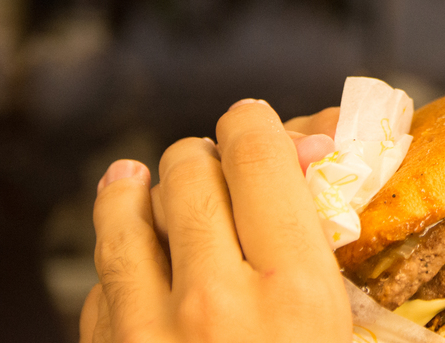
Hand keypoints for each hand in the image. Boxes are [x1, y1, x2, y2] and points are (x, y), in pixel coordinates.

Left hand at [80, 99, 351, 342]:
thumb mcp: (342, 324)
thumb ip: (325, 237)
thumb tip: (309, 145)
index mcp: (295, 291)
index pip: (258, 157)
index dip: (254, 124)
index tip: (252, 122)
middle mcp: (215, 305)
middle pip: (190, 171)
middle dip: (203, 157)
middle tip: (215, 168)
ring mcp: (149, 335)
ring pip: (125, 216)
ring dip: (137, 191)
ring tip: (137, 183)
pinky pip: (101, 285)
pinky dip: (120, 267)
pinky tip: (135, 265)